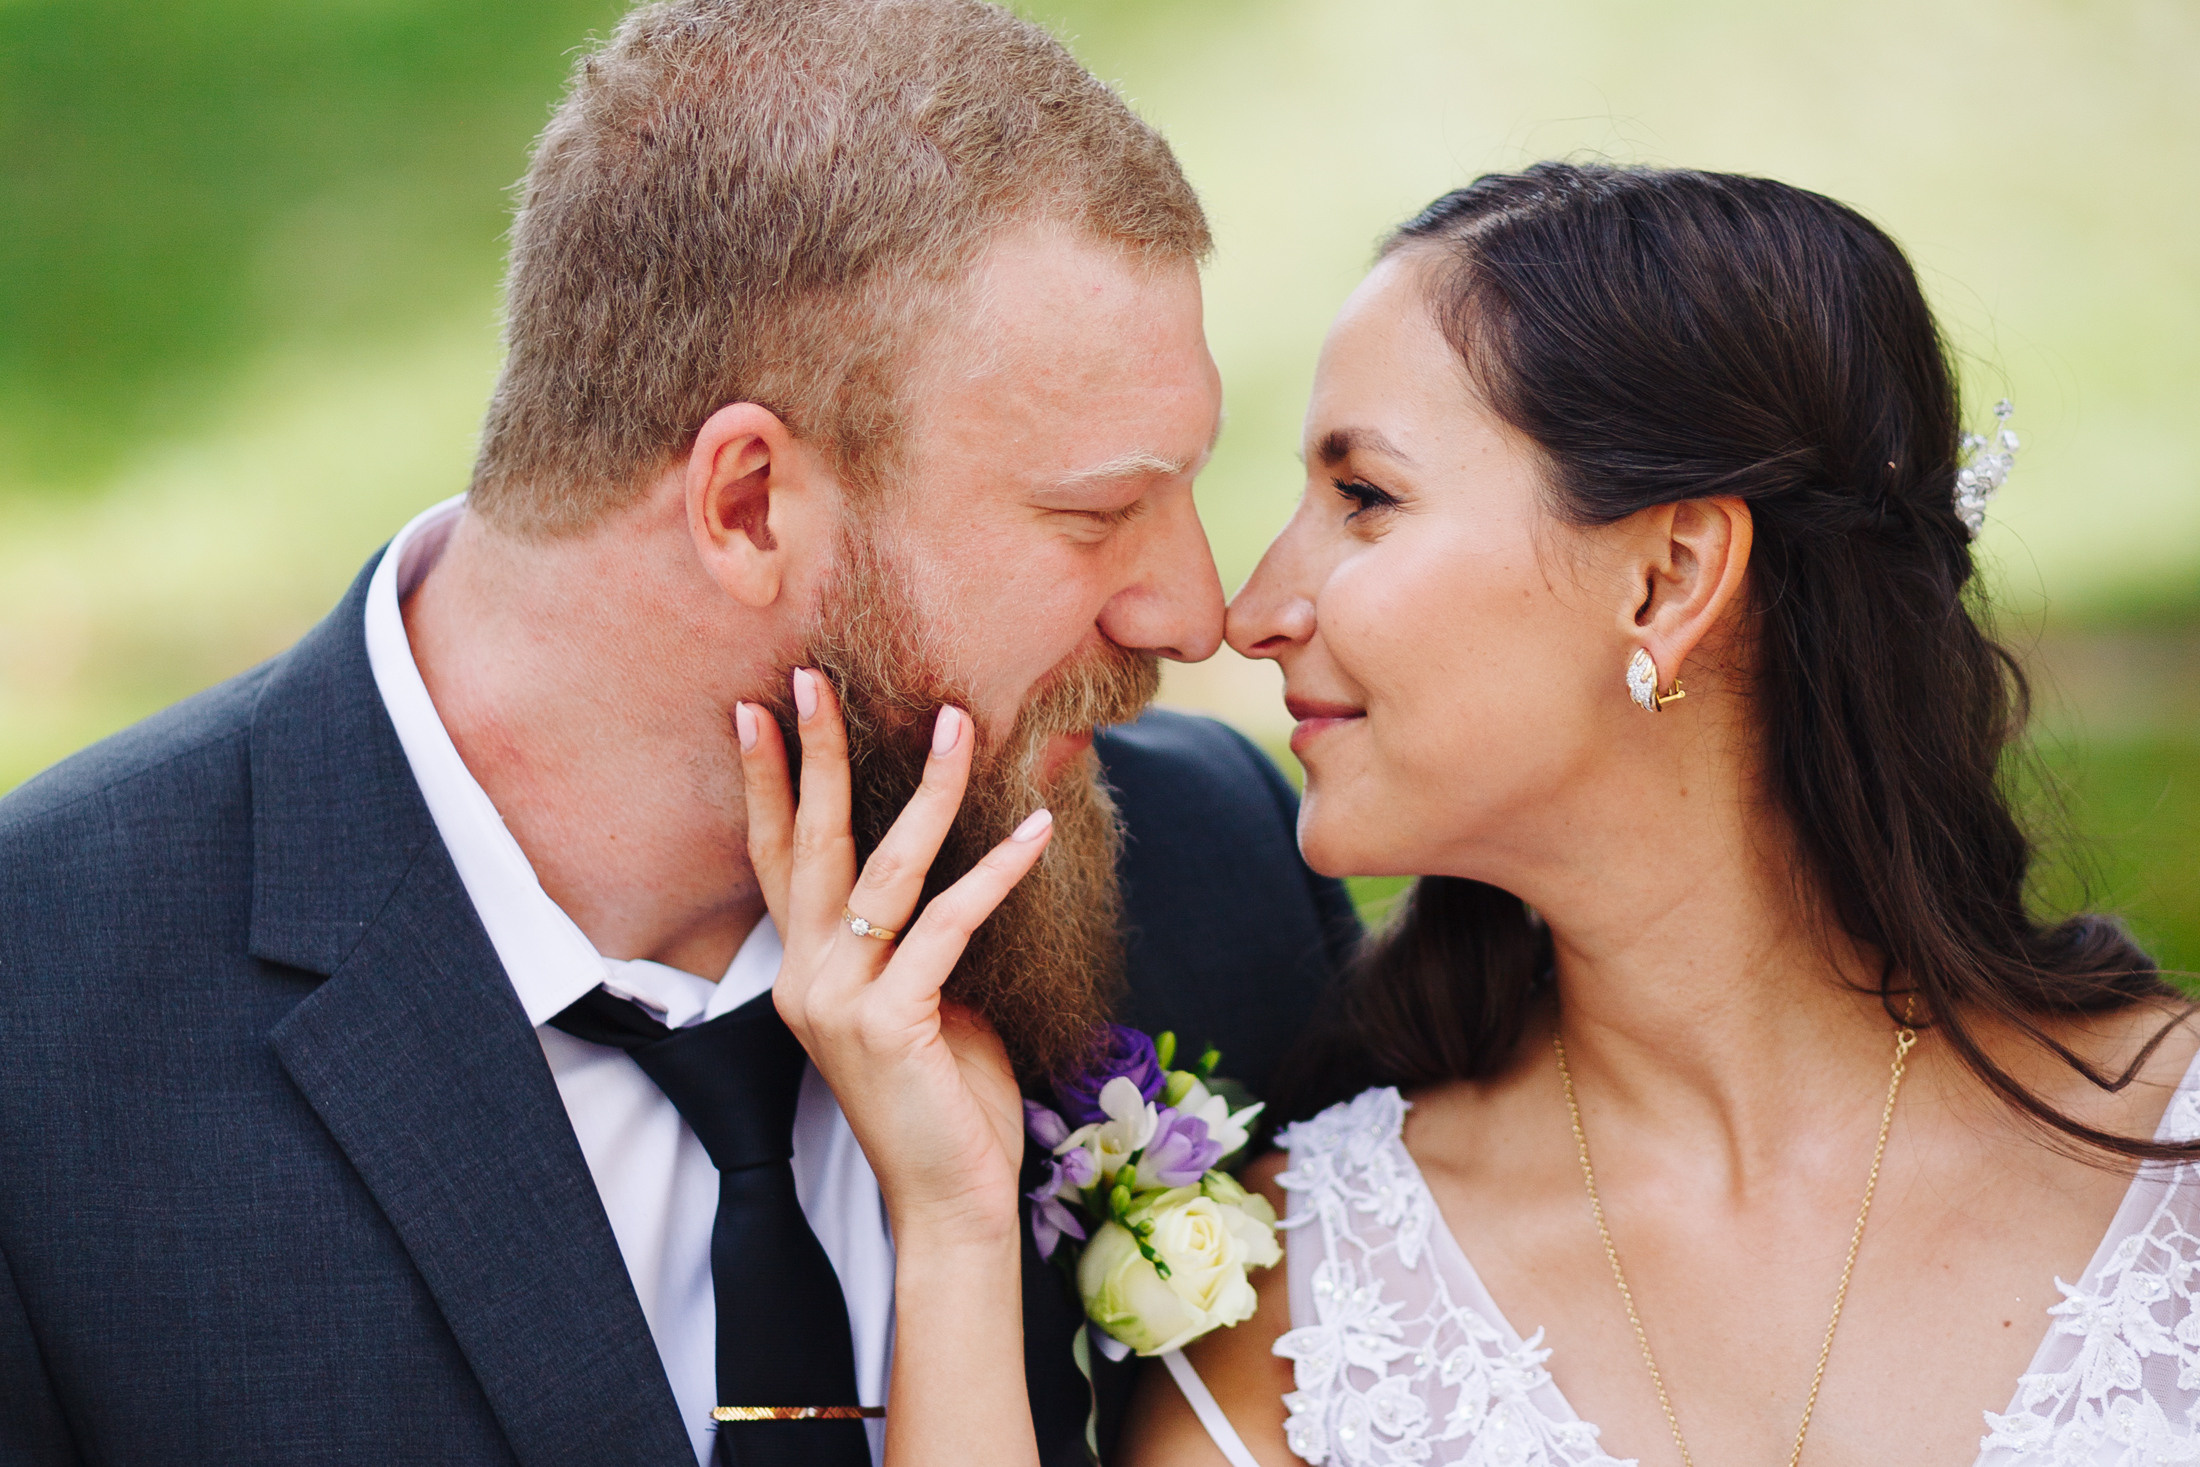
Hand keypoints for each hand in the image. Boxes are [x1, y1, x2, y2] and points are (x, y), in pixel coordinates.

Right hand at [737, 669, 1051, 1246]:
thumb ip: (916, 941)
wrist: (950, 1199)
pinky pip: (948, 924)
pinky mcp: (888, 1022)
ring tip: (956, 723)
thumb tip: (954, 871)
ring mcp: (839, 1002)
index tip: (757, 712)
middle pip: (808, 845)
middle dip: (812, 756)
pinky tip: (1036, 827)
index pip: (777, 860)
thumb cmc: (945, 1100)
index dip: (767, 785)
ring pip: (883, 870)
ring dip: (926, 789)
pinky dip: (996, 872)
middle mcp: (806, 980)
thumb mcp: (923, 1001)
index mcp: (806, 973)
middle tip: (811, 679)